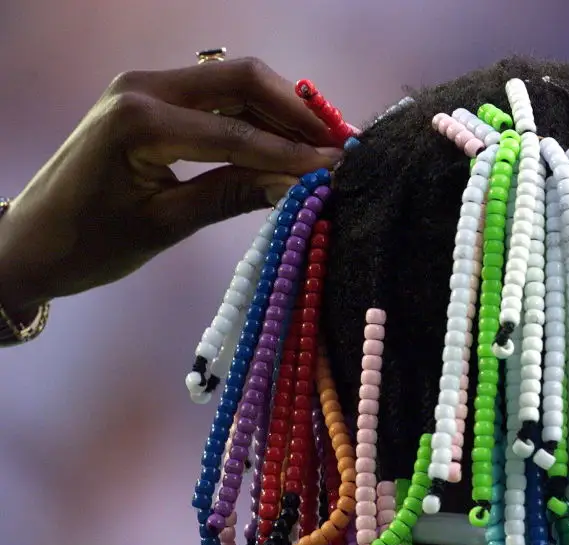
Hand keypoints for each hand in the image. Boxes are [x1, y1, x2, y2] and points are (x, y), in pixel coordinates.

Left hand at [0, 57, 343, 315]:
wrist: (32, 241)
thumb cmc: (90, 243)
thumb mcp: (165, 225)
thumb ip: (233, 195)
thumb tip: (299, 185)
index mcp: (140, 119)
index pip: (236, 131)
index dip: (293, 151)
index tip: (338, 166)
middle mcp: (144, 86)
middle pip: (242, 79)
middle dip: (295, 112)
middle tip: (336, 146)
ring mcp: (146, 86)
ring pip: (234, 83)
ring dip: (279, 113)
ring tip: (318, 148)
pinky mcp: (151, 98)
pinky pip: (216, 98)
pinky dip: (254, 119)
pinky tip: (281, 146)